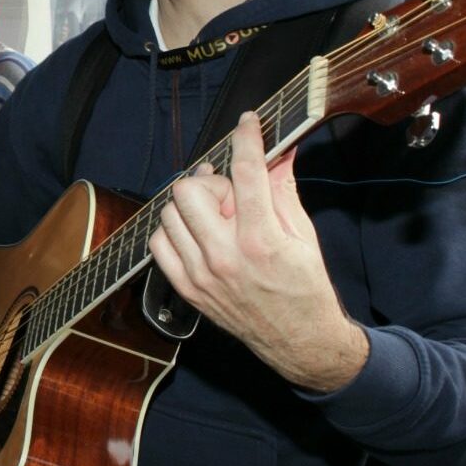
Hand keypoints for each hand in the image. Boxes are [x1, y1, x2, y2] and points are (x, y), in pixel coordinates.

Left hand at [146, 113, 368, 392]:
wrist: (300, 342)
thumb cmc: (306, 289)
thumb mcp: (304, 234)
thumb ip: (285, 188)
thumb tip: (281, 150)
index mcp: (261, 239)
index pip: (245, 172)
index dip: (246, 138)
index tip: (247, 123)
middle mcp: (225, 256)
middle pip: (190, 190)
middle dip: (211, 181)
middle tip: (231, 193)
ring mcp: (201, 274)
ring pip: (170, 213)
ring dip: (192, 206)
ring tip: (216, 215)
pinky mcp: (188, 289)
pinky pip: (159, 243)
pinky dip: (175, 231)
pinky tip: (197, 233)